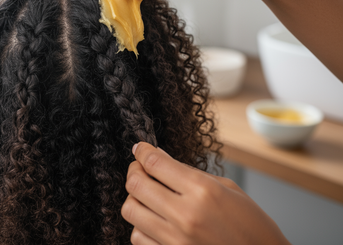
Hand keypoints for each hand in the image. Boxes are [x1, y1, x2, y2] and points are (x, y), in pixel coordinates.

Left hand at [121, 142, 290, 244]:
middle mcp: (185, 215)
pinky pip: (138, 237)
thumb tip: (159, 157)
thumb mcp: (228, 189)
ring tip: (147, 196)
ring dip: (135, 199)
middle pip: (136, 185)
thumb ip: (189, 173)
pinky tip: (154, 220)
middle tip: (140, 169)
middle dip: (134, 171)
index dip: (142, 152)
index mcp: (203, 191)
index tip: (140, 149)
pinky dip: (141, 225)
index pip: (156, 163)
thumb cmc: (253, 227)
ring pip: (131, 211)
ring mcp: (175, 240)